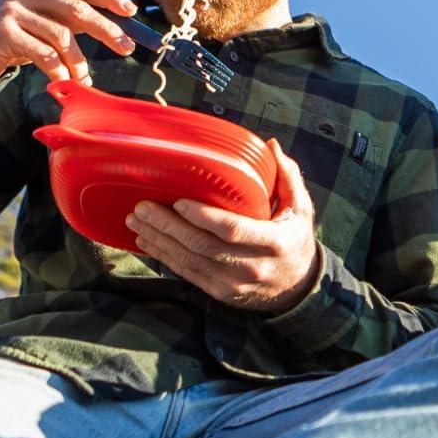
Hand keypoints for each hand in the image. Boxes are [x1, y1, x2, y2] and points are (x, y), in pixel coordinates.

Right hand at [0, 0, 138, 83]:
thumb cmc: (20, 36)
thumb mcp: (46, 21)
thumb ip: (75, 21)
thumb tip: (121, 33)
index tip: (131, 11)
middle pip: (77, 9)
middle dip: (106, 30)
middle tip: (126, 48)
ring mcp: (14, 10)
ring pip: (61, 36)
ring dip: (78, 62)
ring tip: (82, 79)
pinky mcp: (4, 32)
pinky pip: (42, 54)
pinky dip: (58, 70)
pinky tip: (63, 81)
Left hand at [125, 140, 319, 312]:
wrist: (297, 288)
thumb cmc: (294, 240)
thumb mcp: (300, 209)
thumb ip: (287, 177)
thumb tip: (271, 146)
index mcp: (273, 242)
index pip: (233, 230)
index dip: (203, 217)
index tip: (179, 201)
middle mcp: (251, 266)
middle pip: (202, 246)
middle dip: (169, 225)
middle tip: (144, 207)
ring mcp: (233, 282)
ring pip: (189, 261)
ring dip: (159, 240)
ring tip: (136, 220)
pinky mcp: (220, 292)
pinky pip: (187, 273)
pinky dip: (164, 256)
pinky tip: (147, 241)